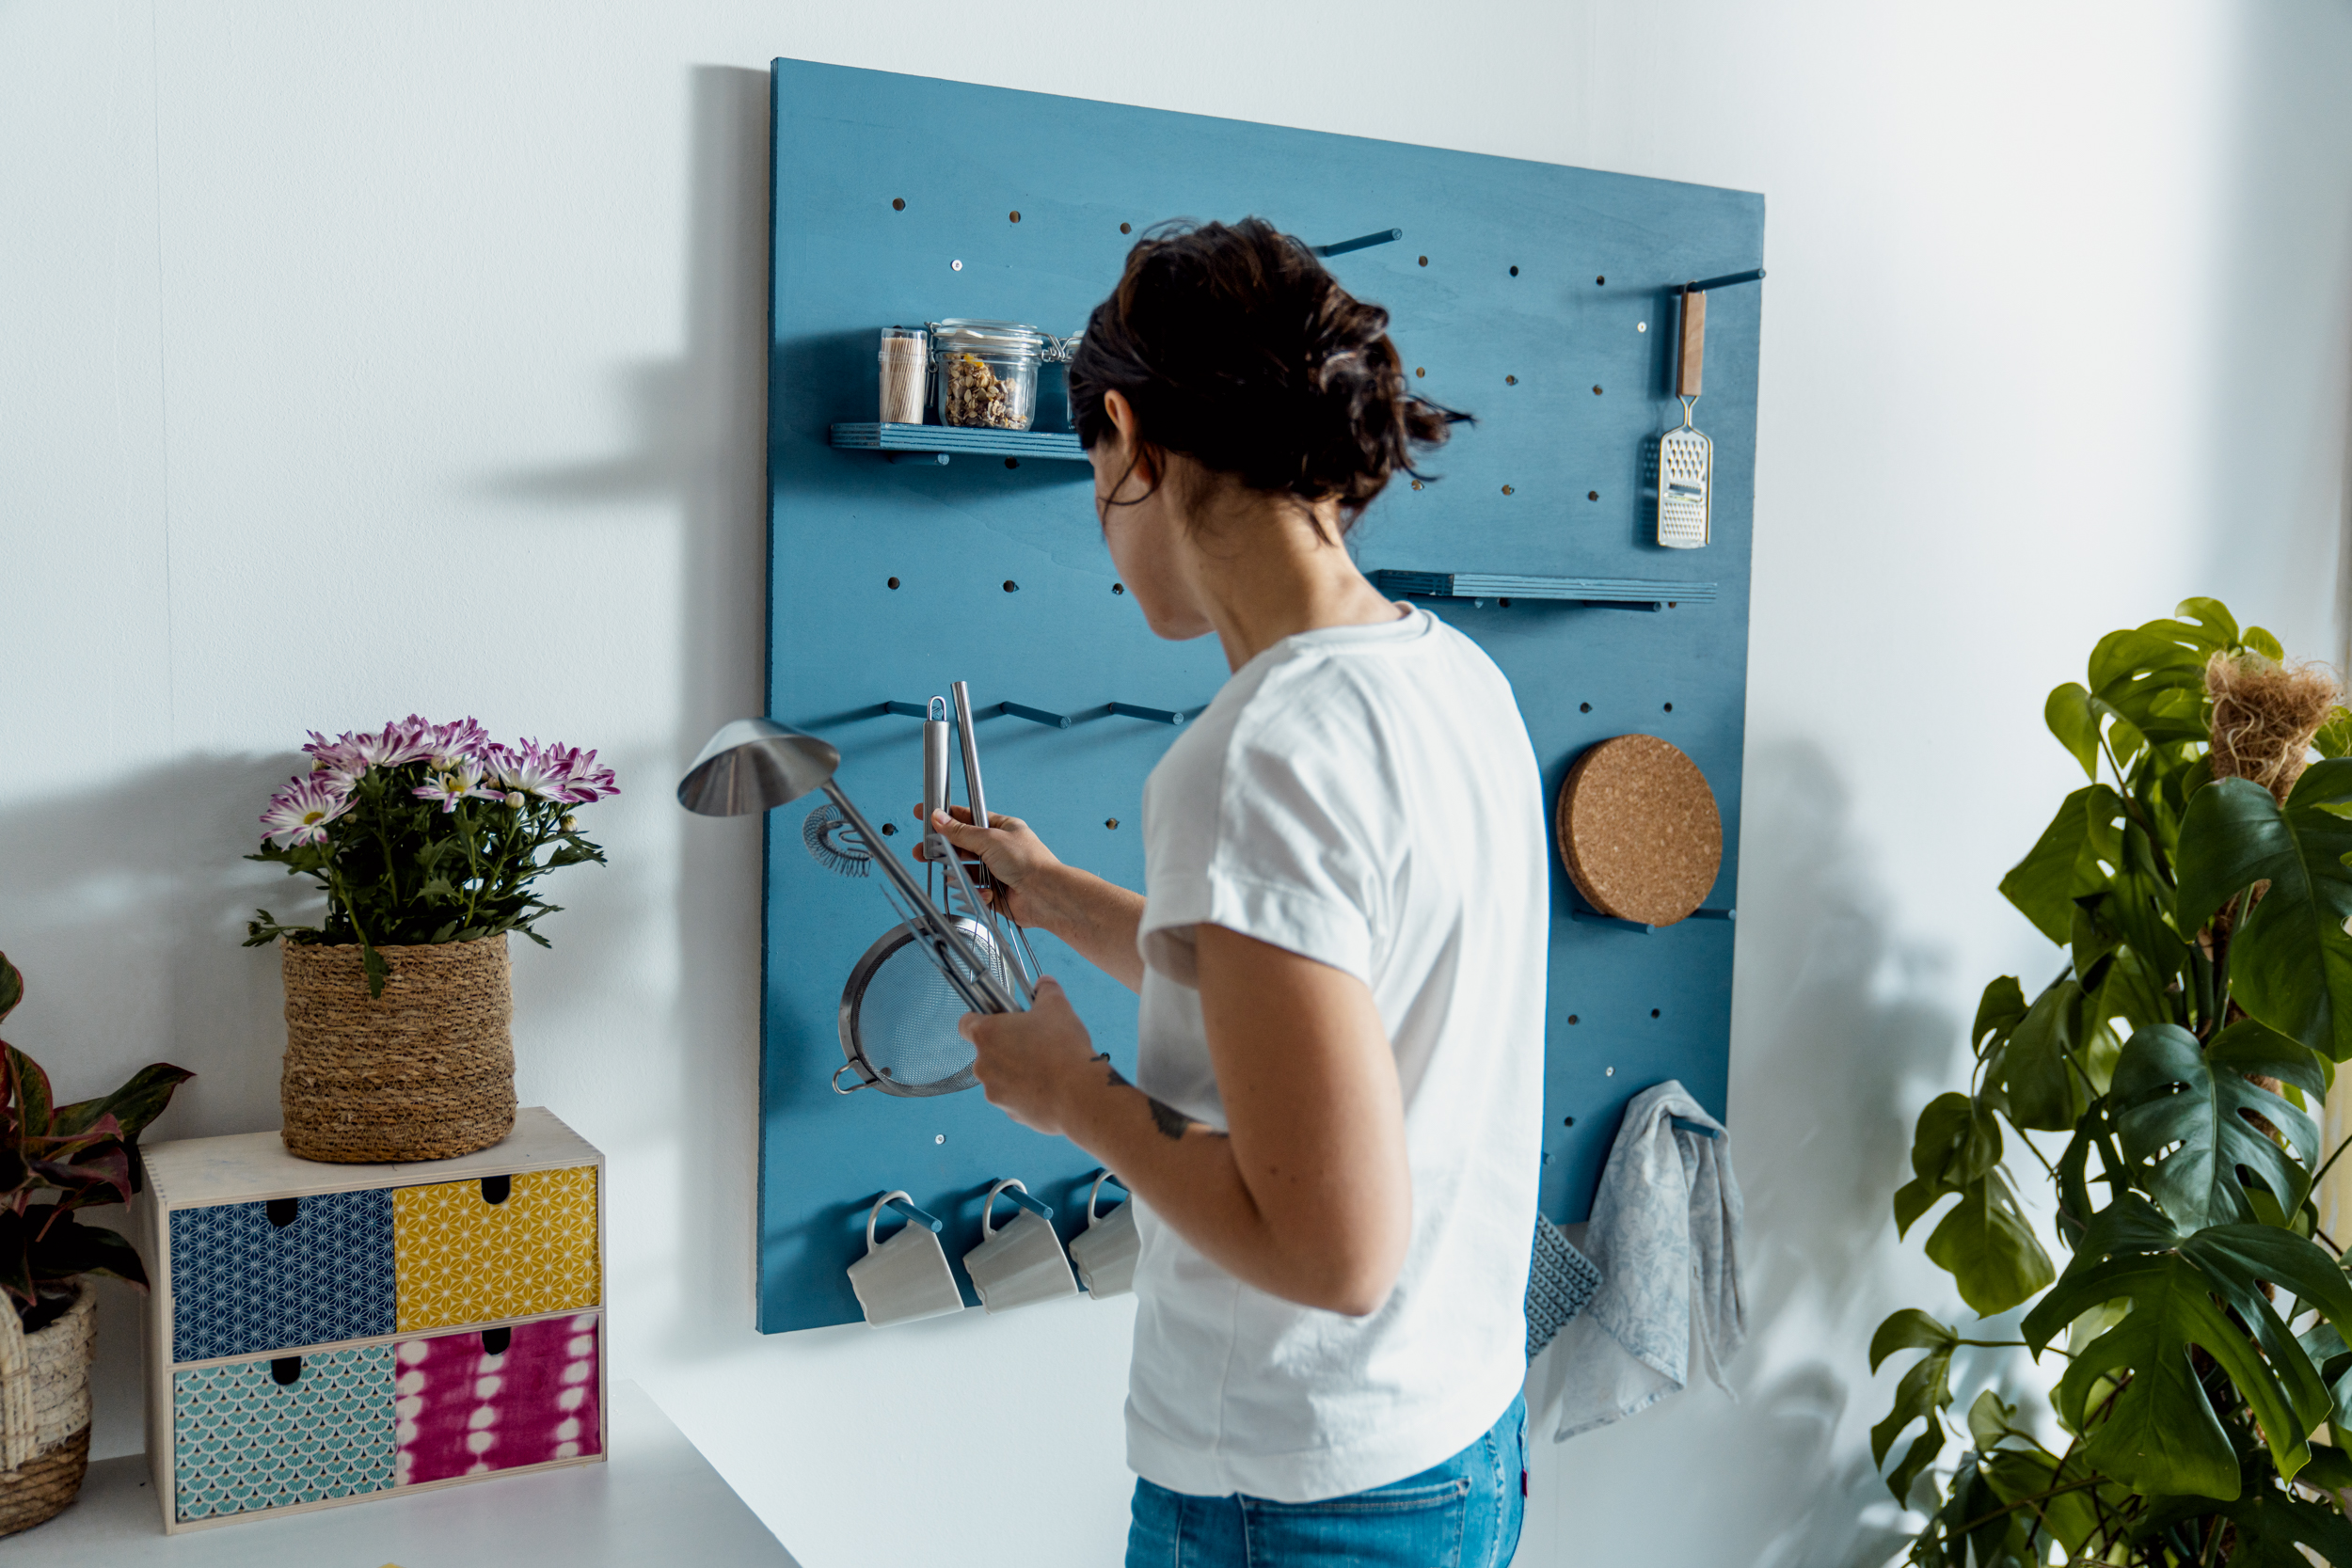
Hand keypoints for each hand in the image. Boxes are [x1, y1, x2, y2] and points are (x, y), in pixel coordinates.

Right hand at [915, 806, 1061, 929]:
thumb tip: (939, 819)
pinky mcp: (996, 893)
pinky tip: (985, 892)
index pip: (968, 818)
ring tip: (951, 874)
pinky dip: (977, 892)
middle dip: (944, 849)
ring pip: (966, 871)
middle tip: (922, 851)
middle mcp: (999, 849)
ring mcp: (997, 871)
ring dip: (959, 873)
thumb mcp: (990, 839)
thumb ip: (961, 832)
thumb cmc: (1028, 861)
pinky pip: (976, 891)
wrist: (1045, 895)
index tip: (925, 814)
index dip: (946, 817)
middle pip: (963, 846)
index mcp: (1002, 828)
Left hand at [960, 978, 1099, 1136]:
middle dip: (1007, 1047)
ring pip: (1001, 1076)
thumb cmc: (1063, 1048)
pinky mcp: (1009, 1112)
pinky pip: (1013, 1098)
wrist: (1078, 1095)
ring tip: (1046, 1068)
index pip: (966, 1024)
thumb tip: (1043, 984)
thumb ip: (1046, 990)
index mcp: (987, 1035)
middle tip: (1034, 1043)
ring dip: (1016, 1072)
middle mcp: (983, 1064)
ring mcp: (994, 1091)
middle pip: (987, 1052)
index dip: (981, 1019)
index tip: (1000, 1020)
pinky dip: (1026, 1093)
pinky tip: (1049, 1087)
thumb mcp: (1057, 1007)